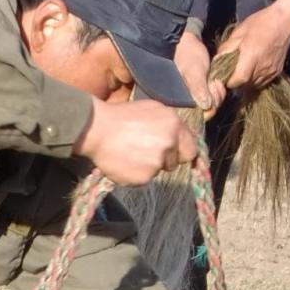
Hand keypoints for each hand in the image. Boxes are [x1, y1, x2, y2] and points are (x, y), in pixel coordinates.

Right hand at [74, 97, 196, 185]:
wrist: (98, 130)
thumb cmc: (121, 117)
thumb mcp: (152, 110)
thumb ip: (168, 125)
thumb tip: (177, 137)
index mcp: (174, 124)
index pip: (191, 149)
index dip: (180, 152)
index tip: (173, 155)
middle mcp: (169, 143)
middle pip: (174, 162)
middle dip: (163, 160)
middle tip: (144, 152)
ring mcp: (157, 161)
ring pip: (158, 171)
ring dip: (148, 167)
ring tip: (130, 154)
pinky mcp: (144, 176)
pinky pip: (143, 180)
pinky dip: (134, 174)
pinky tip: (124, 162)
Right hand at [173, 28, 224, 114]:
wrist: (187, 43)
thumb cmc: (187, 56)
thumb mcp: (193, 72)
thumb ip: (198, 89)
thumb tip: (205, 106)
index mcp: (179, 102)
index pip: (195, 117)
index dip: (207, 109)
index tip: (211, 92)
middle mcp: (187, 103)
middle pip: (206, 113)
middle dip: (214, 99)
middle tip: (213, 83)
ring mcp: (196, 98)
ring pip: (211, 105)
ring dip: (217, 94)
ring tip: (214, 81)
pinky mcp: (203, 92)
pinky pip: (213, 98)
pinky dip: (217, 90)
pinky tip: (216, 81)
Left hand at [215, 0, 289, 91]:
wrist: (285, 21)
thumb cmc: (261, 23)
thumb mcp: (239, 32)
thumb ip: (227, 48)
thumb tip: (217, 60)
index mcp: (251, 57)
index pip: (237, 81)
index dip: (228, 81)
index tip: (225, 75)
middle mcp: (262, 68)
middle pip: (244, 86)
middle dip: (236, 81)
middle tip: (232, 72)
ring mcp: (270, 72)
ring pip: (253, 86)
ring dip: (246, 82)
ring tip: (243, 70)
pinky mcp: (276, 72)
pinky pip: (262, 82)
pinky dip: (255, 79)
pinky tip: (253, 70)